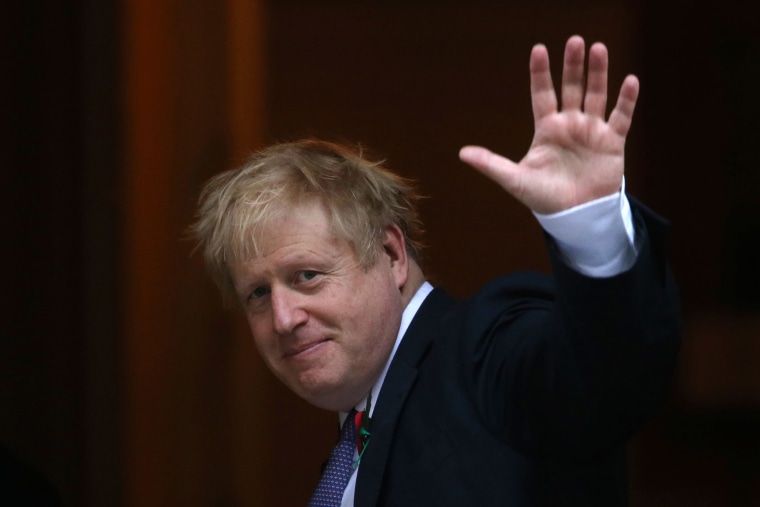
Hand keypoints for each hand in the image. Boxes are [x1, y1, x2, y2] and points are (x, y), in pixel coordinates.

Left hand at [459, 35, 638, 213]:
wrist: (575, 217)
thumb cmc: (544, 198)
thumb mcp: (515, 179)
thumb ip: (491, 164)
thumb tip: (462, 153)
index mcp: (546, 129)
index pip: (542, 94)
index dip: (540, 73)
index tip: (539, 49)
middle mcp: (570, 124)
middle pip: (571, 88)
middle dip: (573, 66)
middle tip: (574, 41)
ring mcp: (591, 131)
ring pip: (596, 95)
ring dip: (597, 74)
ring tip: (598, 48)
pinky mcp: (612, 143)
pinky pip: (621, 117)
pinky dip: (626, 100)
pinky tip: (630, 80)